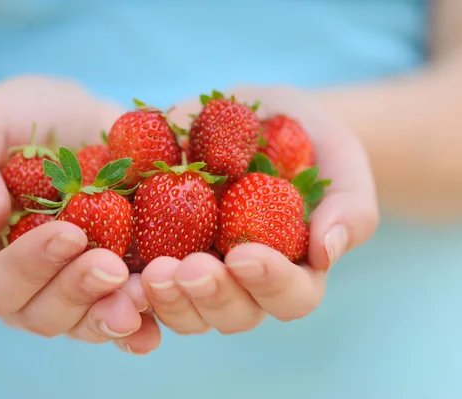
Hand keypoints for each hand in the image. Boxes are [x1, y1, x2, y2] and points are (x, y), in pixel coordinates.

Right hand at [0, 76, 159, 354]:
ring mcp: (74, 292)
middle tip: (113, 267)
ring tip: (144, 292)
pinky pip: (126, 316)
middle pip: (44, 314)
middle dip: (79, 292)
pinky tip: (160, 320)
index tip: (70, 232)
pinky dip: (143, 323)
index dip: (30, 266)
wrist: (75, 125)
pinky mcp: (114, 285)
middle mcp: (28, 288)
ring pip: (88, 323)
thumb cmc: (19, 123)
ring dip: (114, 313)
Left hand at [140, 86, 378, 334]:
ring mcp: (199, 273)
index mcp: (292, 268)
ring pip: (184, 311)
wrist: (253, 121)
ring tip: (151, 269)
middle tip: (188, 268)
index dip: (270, 284)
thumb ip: (348, 205)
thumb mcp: (339, 157)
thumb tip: (328, 252)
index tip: (244, 253)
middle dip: (211, 295)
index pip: (291, 296)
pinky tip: (112, 262)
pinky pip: (141, 283)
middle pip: (233, 314)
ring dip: (167, 299)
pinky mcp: (159, 254)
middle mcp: (244, 283)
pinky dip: (128, 282)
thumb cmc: (305, 139)